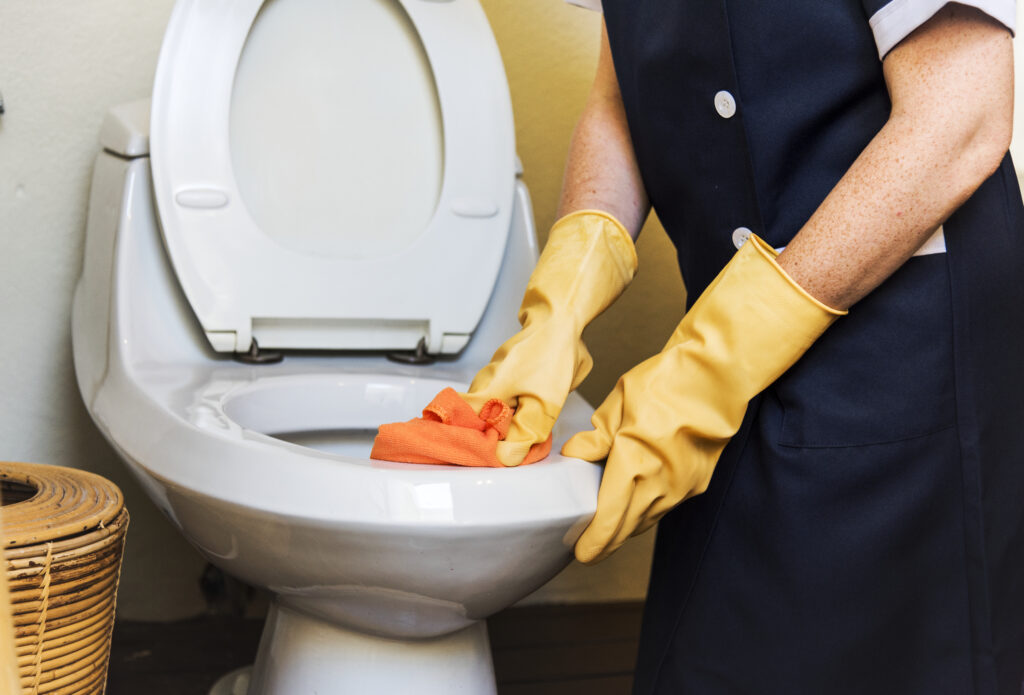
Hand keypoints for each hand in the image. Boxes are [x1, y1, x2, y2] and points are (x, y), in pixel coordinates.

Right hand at [463, 210, 636, 465]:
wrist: (561, 319)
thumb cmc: (552, 356)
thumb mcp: (545, 403)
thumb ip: (525, 433)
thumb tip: (506, 457)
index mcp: (486, 392)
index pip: (454, 424)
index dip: (456, 443)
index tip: (463, 459)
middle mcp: (483, 384)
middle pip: (471, 422)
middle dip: (481, 442)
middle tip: (494, 458)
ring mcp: (493, 378)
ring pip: (488, 412)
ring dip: (498, 429)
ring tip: (510, 445)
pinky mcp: (506, 374)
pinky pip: (500, 402)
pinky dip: (507, 415)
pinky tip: (522, 423)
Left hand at [564, 235, 843, 561]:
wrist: (715, 378)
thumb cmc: (665, 384)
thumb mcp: (618, 403)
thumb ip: (596, 436)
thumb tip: (575, 454)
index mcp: (633, 468)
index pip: (608, 521)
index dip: (593, 542)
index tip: (581, 551)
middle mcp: (659, 486)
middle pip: (628, 529)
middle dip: (607, 542)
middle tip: (590, 549)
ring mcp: (681, 488)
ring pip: (648, 520)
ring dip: (628, 527)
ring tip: (609, 528)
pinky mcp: (697, 482)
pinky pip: (666, 506)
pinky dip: (648, 511)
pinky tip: (637, 504)